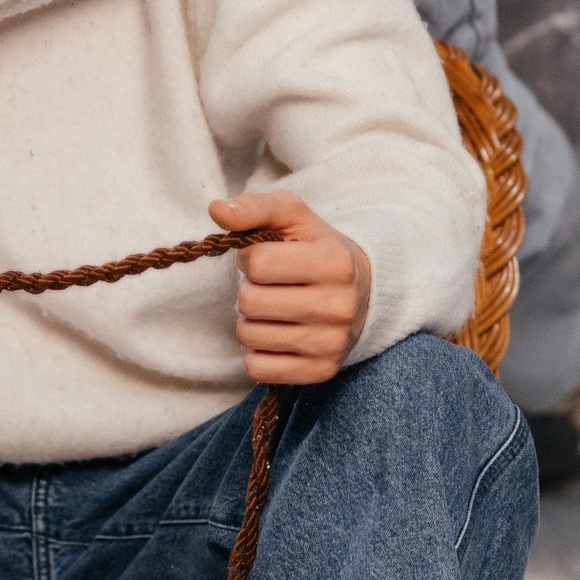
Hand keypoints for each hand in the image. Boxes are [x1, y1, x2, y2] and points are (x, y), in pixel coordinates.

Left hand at [210, 189, 372, 387]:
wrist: (363, 291)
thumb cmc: (316, 248)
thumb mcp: (292, 217)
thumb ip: (254, 208)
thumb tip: (216, 209)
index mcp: (335, 262)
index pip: (258, 263)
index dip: (251, 258)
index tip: (268, 257)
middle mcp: (339, 306)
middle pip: (250, 302)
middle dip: (250, 289)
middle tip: (271, 285)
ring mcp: (331, 344)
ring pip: (249, 336)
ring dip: (250, 320)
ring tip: (273, 308)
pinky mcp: (321, 372)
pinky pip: (258, 368)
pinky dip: (256, 351)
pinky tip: (275, 334)